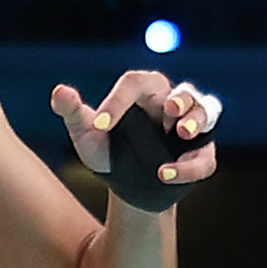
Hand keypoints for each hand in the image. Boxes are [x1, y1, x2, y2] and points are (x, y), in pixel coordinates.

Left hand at [51, 68, 221, 200]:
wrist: (127, 184)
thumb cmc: (109, 150)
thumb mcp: (87, 135)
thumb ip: (73, 113)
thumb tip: (60, 91)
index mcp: (143, 90)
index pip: (134, 84)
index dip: (118, 101)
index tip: (100, 125)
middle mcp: (171, 102)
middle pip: (184, 91)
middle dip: (180, 100)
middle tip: (169, 110)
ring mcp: (190, 127)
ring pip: (206, 112)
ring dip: (196, 120)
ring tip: (181, 133)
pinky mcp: (201, 153)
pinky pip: (206, 157)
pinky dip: (191, 166)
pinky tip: (165, 174)